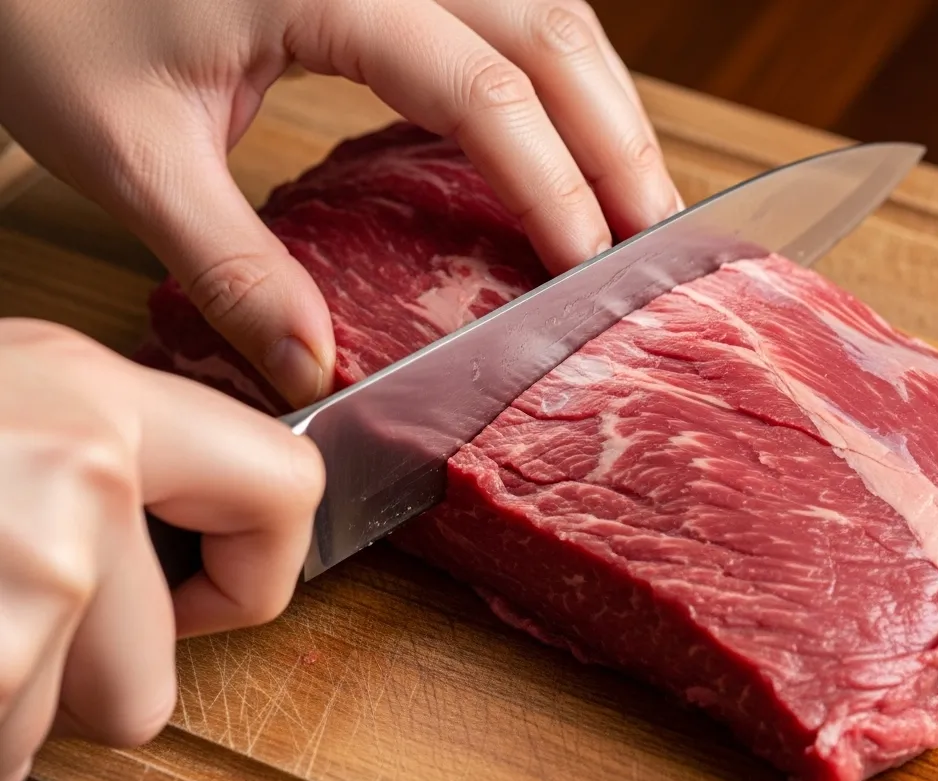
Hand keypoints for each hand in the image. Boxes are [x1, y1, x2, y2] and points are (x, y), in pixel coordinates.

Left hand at [0, 0, 679, 407]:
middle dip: (616, 134)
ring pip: (544, 1)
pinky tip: (572, 125)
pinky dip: (557, 66)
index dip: (548, 176)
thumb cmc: (49, 15)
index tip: (586, 263)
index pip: (479, 83)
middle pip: (546, 25)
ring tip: (637, 189)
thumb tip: (312, 368)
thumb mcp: (129, 151)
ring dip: (603, 95)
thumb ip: (230, 264)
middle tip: (658, 233)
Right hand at [0, 319, 322, 780]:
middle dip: (76, 682)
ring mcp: (35, 566)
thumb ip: (105, 449)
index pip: (289, 490)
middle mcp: (80, 472)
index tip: (202, 594)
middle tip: (6, 613)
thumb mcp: (3, 396)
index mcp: (96, 394)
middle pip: (151, 679)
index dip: (256, 573)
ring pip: (57, 728)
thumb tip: (199, 522)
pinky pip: (2, 756)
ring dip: (4, 701)